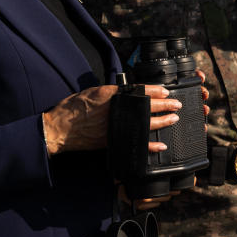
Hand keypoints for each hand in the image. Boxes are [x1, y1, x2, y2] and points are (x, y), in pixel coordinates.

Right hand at [43, 84, 182, 155]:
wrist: (60, 128)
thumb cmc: (75, 108)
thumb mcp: (94, 92)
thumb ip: (113, 93)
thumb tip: (130, 92)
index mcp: (111, 95)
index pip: (139, 91)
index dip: (155, 91)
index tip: (166, 91)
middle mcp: (116, 110)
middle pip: (147, 107)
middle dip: (164, 105)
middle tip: (176, 105)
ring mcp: (116, 127)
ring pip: (145, 124)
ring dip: (162, 122)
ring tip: (174, 119)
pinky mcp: (113, 141)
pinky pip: (136, 144)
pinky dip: (150, 146)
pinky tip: (161, 145)